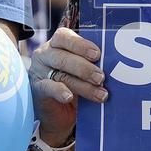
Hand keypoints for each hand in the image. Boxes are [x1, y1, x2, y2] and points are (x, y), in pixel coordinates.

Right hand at [29, 27, 106, 144]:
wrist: (58, 113)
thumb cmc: (74, 85)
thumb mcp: (82, 71)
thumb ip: (91, 63)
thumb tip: (114, 64)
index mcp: (57, 44)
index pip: (64, 37)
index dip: (80, 44)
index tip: (97, 54)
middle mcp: (45, 54)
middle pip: (63, 56)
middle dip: (85, 68)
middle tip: (101, 77)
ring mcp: (38, 71)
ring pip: (60, 74)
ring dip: (83, 85)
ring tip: (100, 94)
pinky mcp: (36, 89)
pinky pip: (48, 87)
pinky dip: (59, 91)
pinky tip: (69, 97)